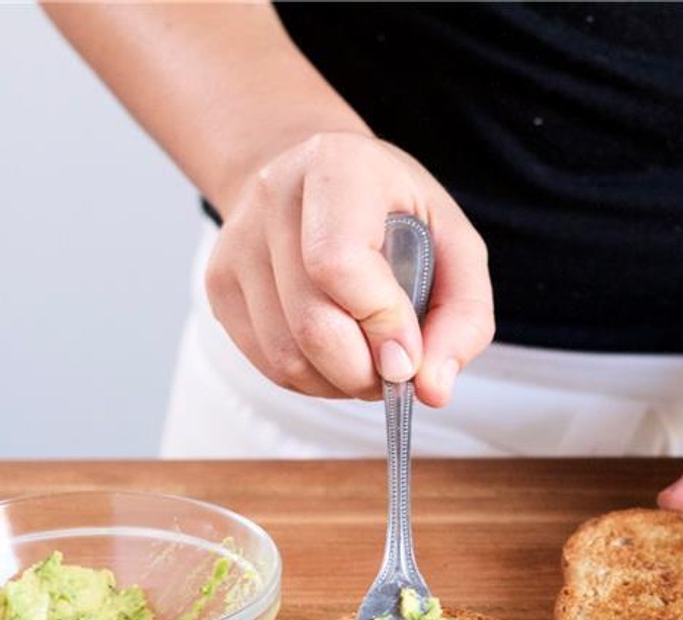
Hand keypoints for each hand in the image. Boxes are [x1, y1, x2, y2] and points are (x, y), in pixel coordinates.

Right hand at [205, 132, 493, 404]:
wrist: (317, 179)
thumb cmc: (395, 213)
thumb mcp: (456, 245)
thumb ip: (463, 315)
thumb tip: (433, 389)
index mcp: (338, 168)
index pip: (338, 264)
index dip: (380, 324)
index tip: (410, 356)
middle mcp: (274, 196)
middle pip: (312, 324)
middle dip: (366, 371)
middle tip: (397, 369)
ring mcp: (237, 242)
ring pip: (286, 356)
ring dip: (341, 382)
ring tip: (371, 359)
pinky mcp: (218, 283)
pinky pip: (267, 363)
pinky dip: (313, 380)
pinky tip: (337, 355)